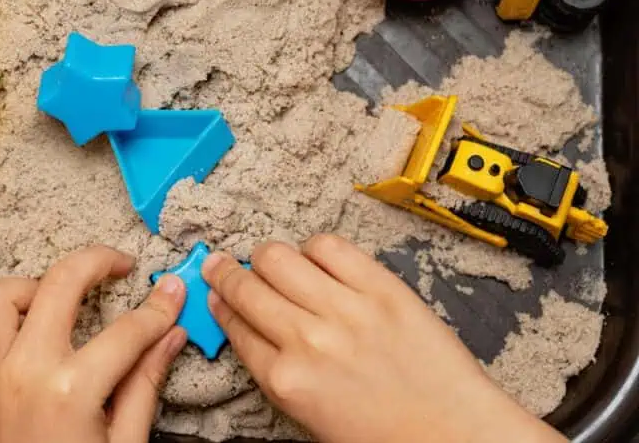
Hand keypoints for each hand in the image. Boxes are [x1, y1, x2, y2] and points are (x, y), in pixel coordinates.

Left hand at [0, 244, 187, 442]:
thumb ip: (145, 382)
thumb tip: (170, 335)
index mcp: (72, 390)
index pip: (128, 330)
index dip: (158, 307)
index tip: (170, 293)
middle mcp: (25, 372)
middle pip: (60, 283)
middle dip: (96, 261)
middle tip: (117, 264)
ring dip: (27, 288)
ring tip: (54, 302)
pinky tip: (1, 333)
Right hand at [202, 234, 567, 442]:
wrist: (455, 433)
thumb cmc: (388, 434)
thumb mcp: (312, 416)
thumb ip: (279, 372)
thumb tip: (254, 330)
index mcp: (286, 381)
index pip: (235, 325)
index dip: (221, 304)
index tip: (217, 293)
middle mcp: (306, 340)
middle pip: (245, 288)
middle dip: (225, 273)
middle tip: (221, 263)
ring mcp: (343, 309)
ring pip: (277, 257)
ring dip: (265, 256)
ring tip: (269, 259)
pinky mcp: (380, 287)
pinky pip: (329, 246)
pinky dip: (314, 247)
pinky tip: (316, 258)